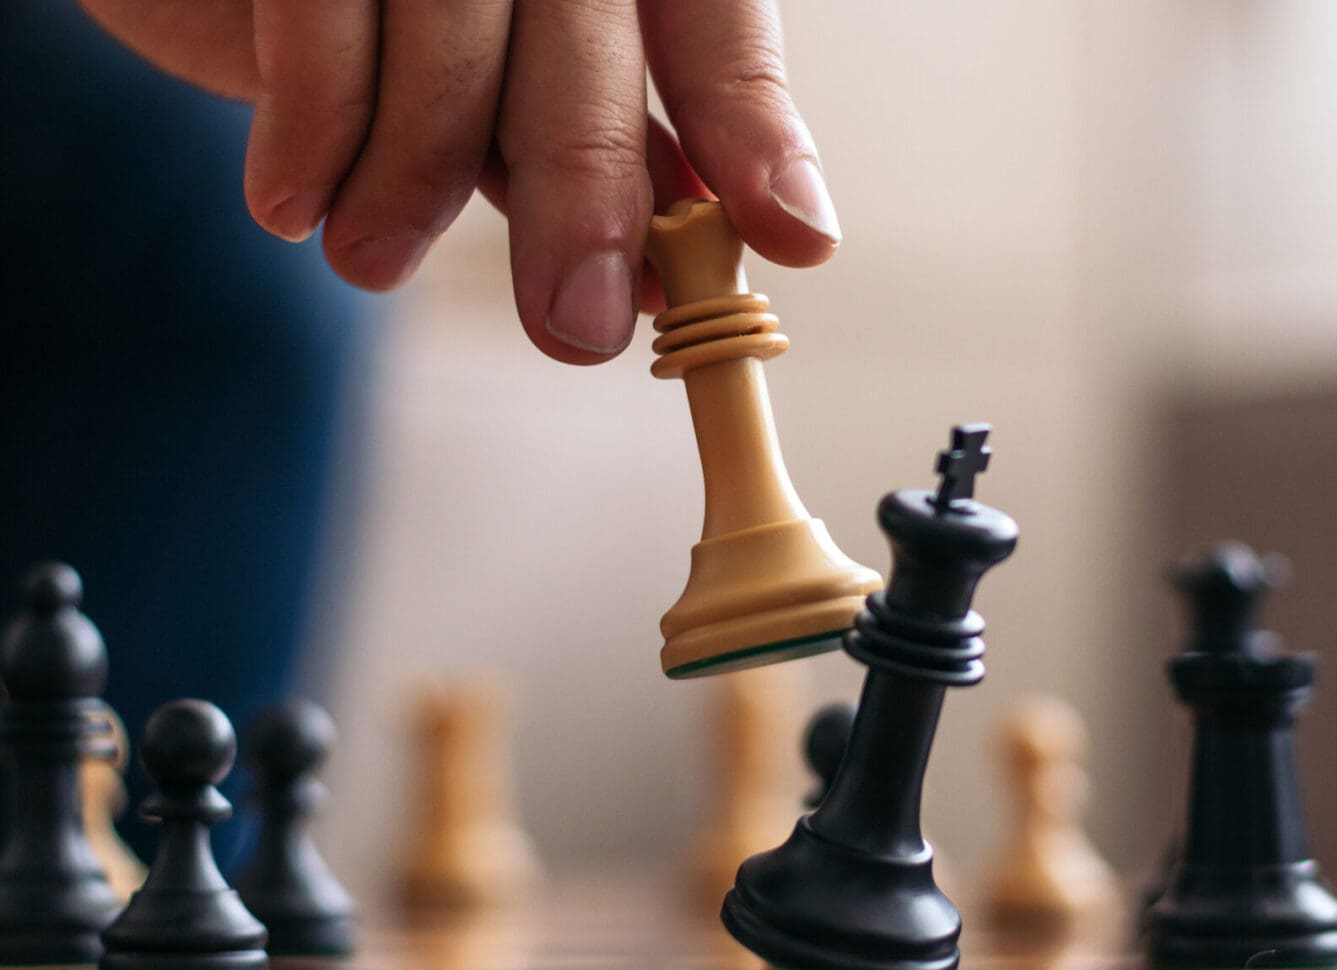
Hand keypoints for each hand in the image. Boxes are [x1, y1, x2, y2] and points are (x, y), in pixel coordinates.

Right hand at [79, 0, 840, 362]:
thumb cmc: (400, 34)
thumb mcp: (522, 95)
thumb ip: (595, 161)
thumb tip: (666, 275)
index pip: (719, 36)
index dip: (758, 139)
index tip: (799, 240)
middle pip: (588, 56)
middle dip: (585, 202)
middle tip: (578, 330)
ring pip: (453, 50)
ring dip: (415, 182)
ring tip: (373, 263)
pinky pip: (319, 29)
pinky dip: (311, 134)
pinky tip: (294, 206)